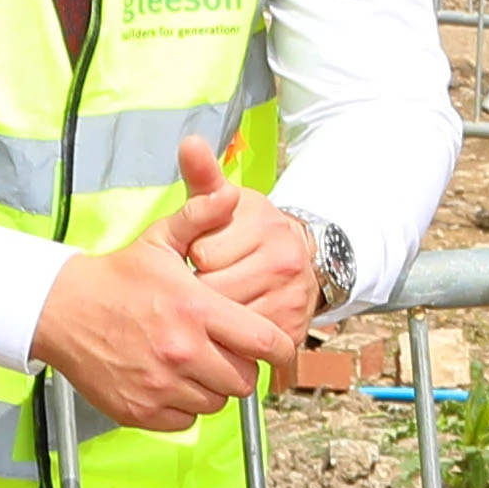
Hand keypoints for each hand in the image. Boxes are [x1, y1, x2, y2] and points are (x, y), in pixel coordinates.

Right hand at [38, 234, 289, 435]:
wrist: (61, 311)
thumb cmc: (118, 277)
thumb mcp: (160, 240)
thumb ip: (200, 215)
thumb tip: (230, 193)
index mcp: (196, 309)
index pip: (265, 342)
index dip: (281, 348)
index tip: (278, 347)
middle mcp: (182, 352)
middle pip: (244, 379)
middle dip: (242, 366)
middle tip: (225, 351)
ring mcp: (160, 385)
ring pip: (216, 402)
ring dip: (213, 387)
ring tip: (195, 363)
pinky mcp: (141, 410)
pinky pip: (186, 420)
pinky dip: (185, 406)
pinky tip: (172, 381)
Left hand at [157, 136, 320, 345]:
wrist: (299, 260)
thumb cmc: (245, 230)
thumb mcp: (227, 201)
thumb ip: (204, 176)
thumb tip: (189, 142)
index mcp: (264, 224)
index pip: (205, 254)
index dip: (193, 259)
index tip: (199, 256)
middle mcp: (284, 260)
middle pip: (215, 290)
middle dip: (199, 291)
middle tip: (199, 286)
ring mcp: (292, 297)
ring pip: (230, 322)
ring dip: (214, 318)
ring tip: (213, 304)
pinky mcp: (294, 330)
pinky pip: (248, 345)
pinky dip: (232, 341)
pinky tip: (227, 328)